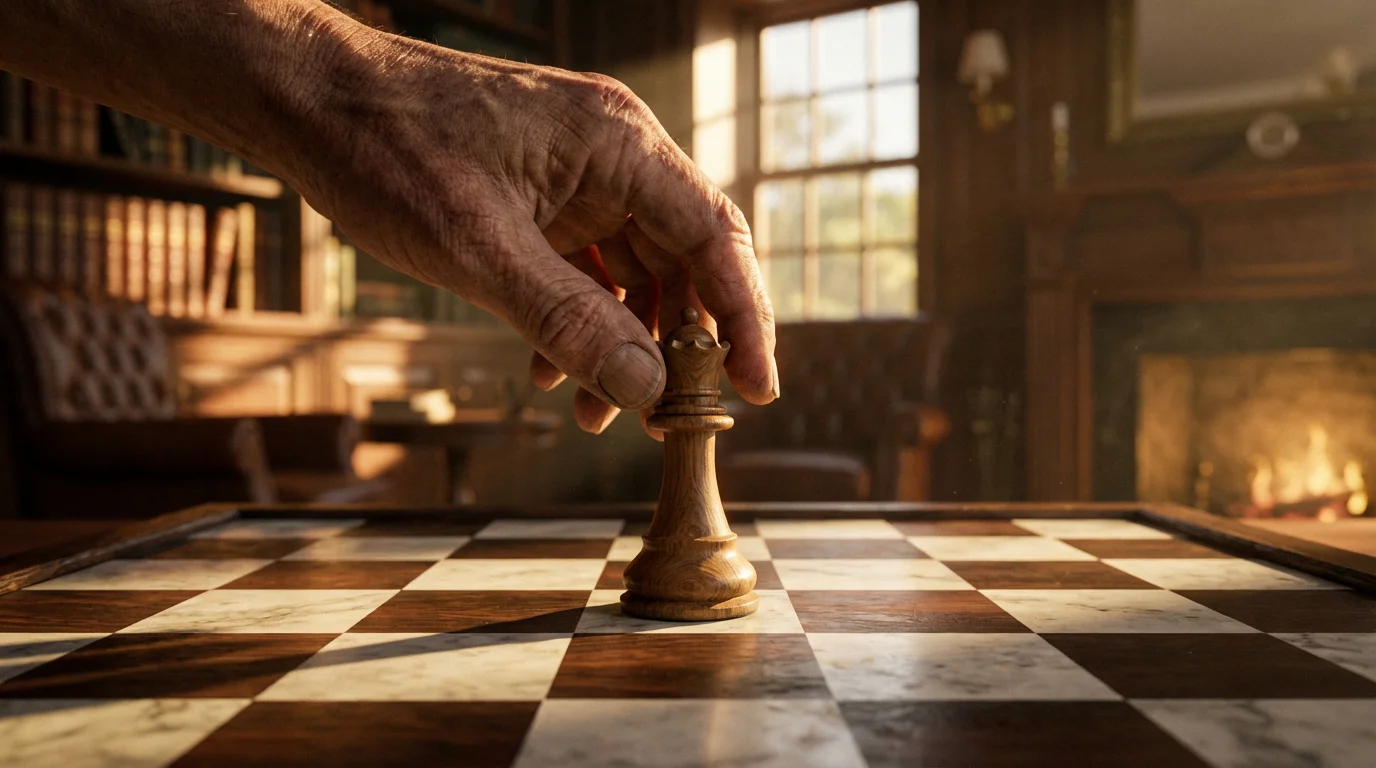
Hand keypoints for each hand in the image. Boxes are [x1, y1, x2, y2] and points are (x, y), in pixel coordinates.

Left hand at [291, 18, 779, 434]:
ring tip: (594, 410)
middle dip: (678, 345)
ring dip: (624, 343)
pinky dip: (581, 321)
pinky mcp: (545, 195)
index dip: (745, 318)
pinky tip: (547, 367)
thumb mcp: (478, 248)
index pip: (714, 237)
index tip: (757, 388)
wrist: (310, 99)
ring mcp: (579, 174)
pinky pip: (589, 267)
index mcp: (618, 145)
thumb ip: (567, 320)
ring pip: (636, 271)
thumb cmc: (387, 148)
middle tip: (669, 418)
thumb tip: (646, 387)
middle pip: (684, 259)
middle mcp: (613, 154)